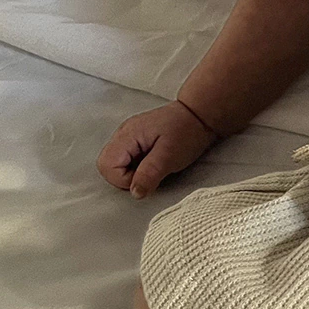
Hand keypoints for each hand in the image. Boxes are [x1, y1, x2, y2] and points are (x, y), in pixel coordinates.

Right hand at [96, 100, 220, 199]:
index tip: (147, 176)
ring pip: (116, 163)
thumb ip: (149, 174)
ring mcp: (129, 135)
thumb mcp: (169, 156)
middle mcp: (123, 133)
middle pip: (107, 164)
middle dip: (125, 177)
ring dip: (132, 171)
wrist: (201, 115)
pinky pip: (127, 158)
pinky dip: (137, 165)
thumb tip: (134, 193)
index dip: (124, 179)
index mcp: (128, 134)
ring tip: (154, 165)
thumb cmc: (188, 131)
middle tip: (150, 172)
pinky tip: (154, 160)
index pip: (107, 165)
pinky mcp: (137, 139)